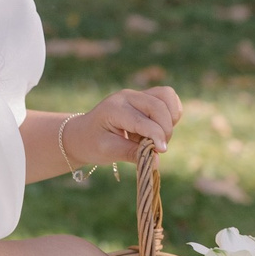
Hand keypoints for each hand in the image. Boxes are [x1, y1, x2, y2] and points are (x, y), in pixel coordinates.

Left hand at [58, 83, 183, 171]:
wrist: (83, 134)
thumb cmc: (93, 143)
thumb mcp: (108, 151)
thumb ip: (132, 154)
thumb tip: (157, 161)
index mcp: (114, 109)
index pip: (142, 120)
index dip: (156, 136)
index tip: (162, 151)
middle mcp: (127, 96)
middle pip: (158, 106)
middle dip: (164, 129)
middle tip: (157, 148)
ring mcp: (137, 94)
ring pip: (167, 96)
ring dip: (169, 118)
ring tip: (157, 136)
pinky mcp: (145, 96)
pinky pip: (168, 98)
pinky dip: (171, 113)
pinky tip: (158, 128)